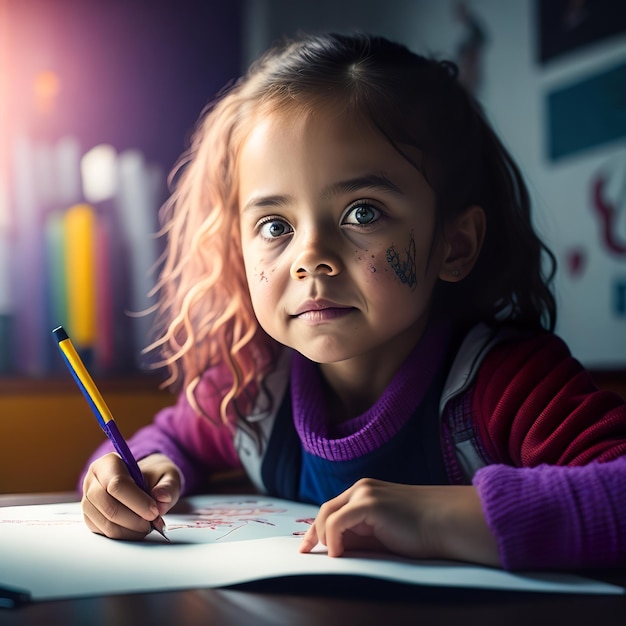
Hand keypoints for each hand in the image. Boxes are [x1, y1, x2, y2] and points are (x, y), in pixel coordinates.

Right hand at [81, 452, 181, 539]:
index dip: (137, 501)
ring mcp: (88, 501)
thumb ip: (167, 486)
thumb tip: (162, 497)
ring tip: (147, 527)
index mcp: (108, 463)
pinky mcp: (89, 518)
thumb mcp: (167, 475)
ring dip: (130, 530)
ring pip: (106, 523)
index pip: (117, 485)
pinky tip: (137, 530)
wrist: (144, 482)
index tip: (154, 512)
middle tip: (152, 523)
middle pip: (109, 506)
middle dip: (133, 519)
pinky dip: (123, 535)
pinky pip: (104, 532)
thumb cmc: (154, 477)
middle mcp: (93, 481)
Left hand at [299, 478, 499, 566]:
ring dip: (324, 537)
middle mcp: (361, 488)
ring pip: (328, 514)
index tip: (308, 547)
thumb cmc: (419, 531)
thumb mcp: (382, 533)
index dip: (317, 528)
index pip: (332, 508)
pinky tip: (339, 553)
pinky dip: (333, 539)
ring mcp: (364, 493)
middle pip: (325, 509)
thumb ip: (360, 536)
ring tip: (333, 557)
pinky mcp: (369, 503)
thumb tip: (336, 549)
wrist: (445, 522)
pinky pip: (337, 522)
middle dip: (313, 533)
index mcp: (364, 491)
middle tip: (306, 552)